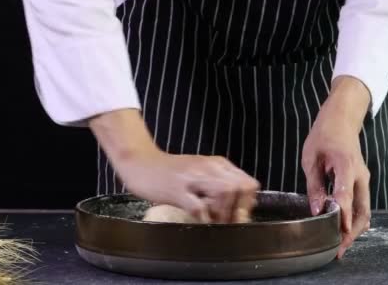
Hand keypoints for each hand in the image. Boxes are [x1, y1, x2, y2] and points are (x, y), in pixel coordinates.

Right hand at [89, 109, 258, 222]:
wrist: (139, 162)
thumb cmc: (170, 172)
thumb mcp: (199, 172)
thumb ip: (217, 185)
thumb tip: (236, 208)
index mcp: (217, 164)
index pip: (248, 182)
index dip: (248, 202)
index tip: (239, 215)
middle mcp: (209, 167)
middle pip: (240, 188)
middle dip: (239, 209)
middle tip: (228, 223)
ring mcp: (193, 178)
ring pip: (224, 193)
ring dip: (224, 214)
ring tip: (215, 224)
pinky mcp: (177, 189)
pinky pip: (198, 206)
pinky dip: (204, 219)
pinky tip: (201, 225)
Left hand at [301, 76, 371, 258]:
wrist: (341, 121)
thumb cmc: (323, 136)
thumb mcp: (311, 158)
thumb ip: (314, 185)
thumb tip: (317, 210)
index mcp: (346, 166)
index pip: (346, 196)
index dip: (342, 216)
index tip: (338, 233)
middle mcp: (360, 176)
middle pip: (362, 211)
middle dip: (351, 233)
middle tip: (337, 249)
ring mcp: (363, 180)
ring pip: (364, 212)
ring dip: (353, 229)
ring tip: (338, 245)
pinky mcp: (360, 183)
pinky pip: (361, 206)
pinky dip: (353, 221)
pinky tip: (342, 231)